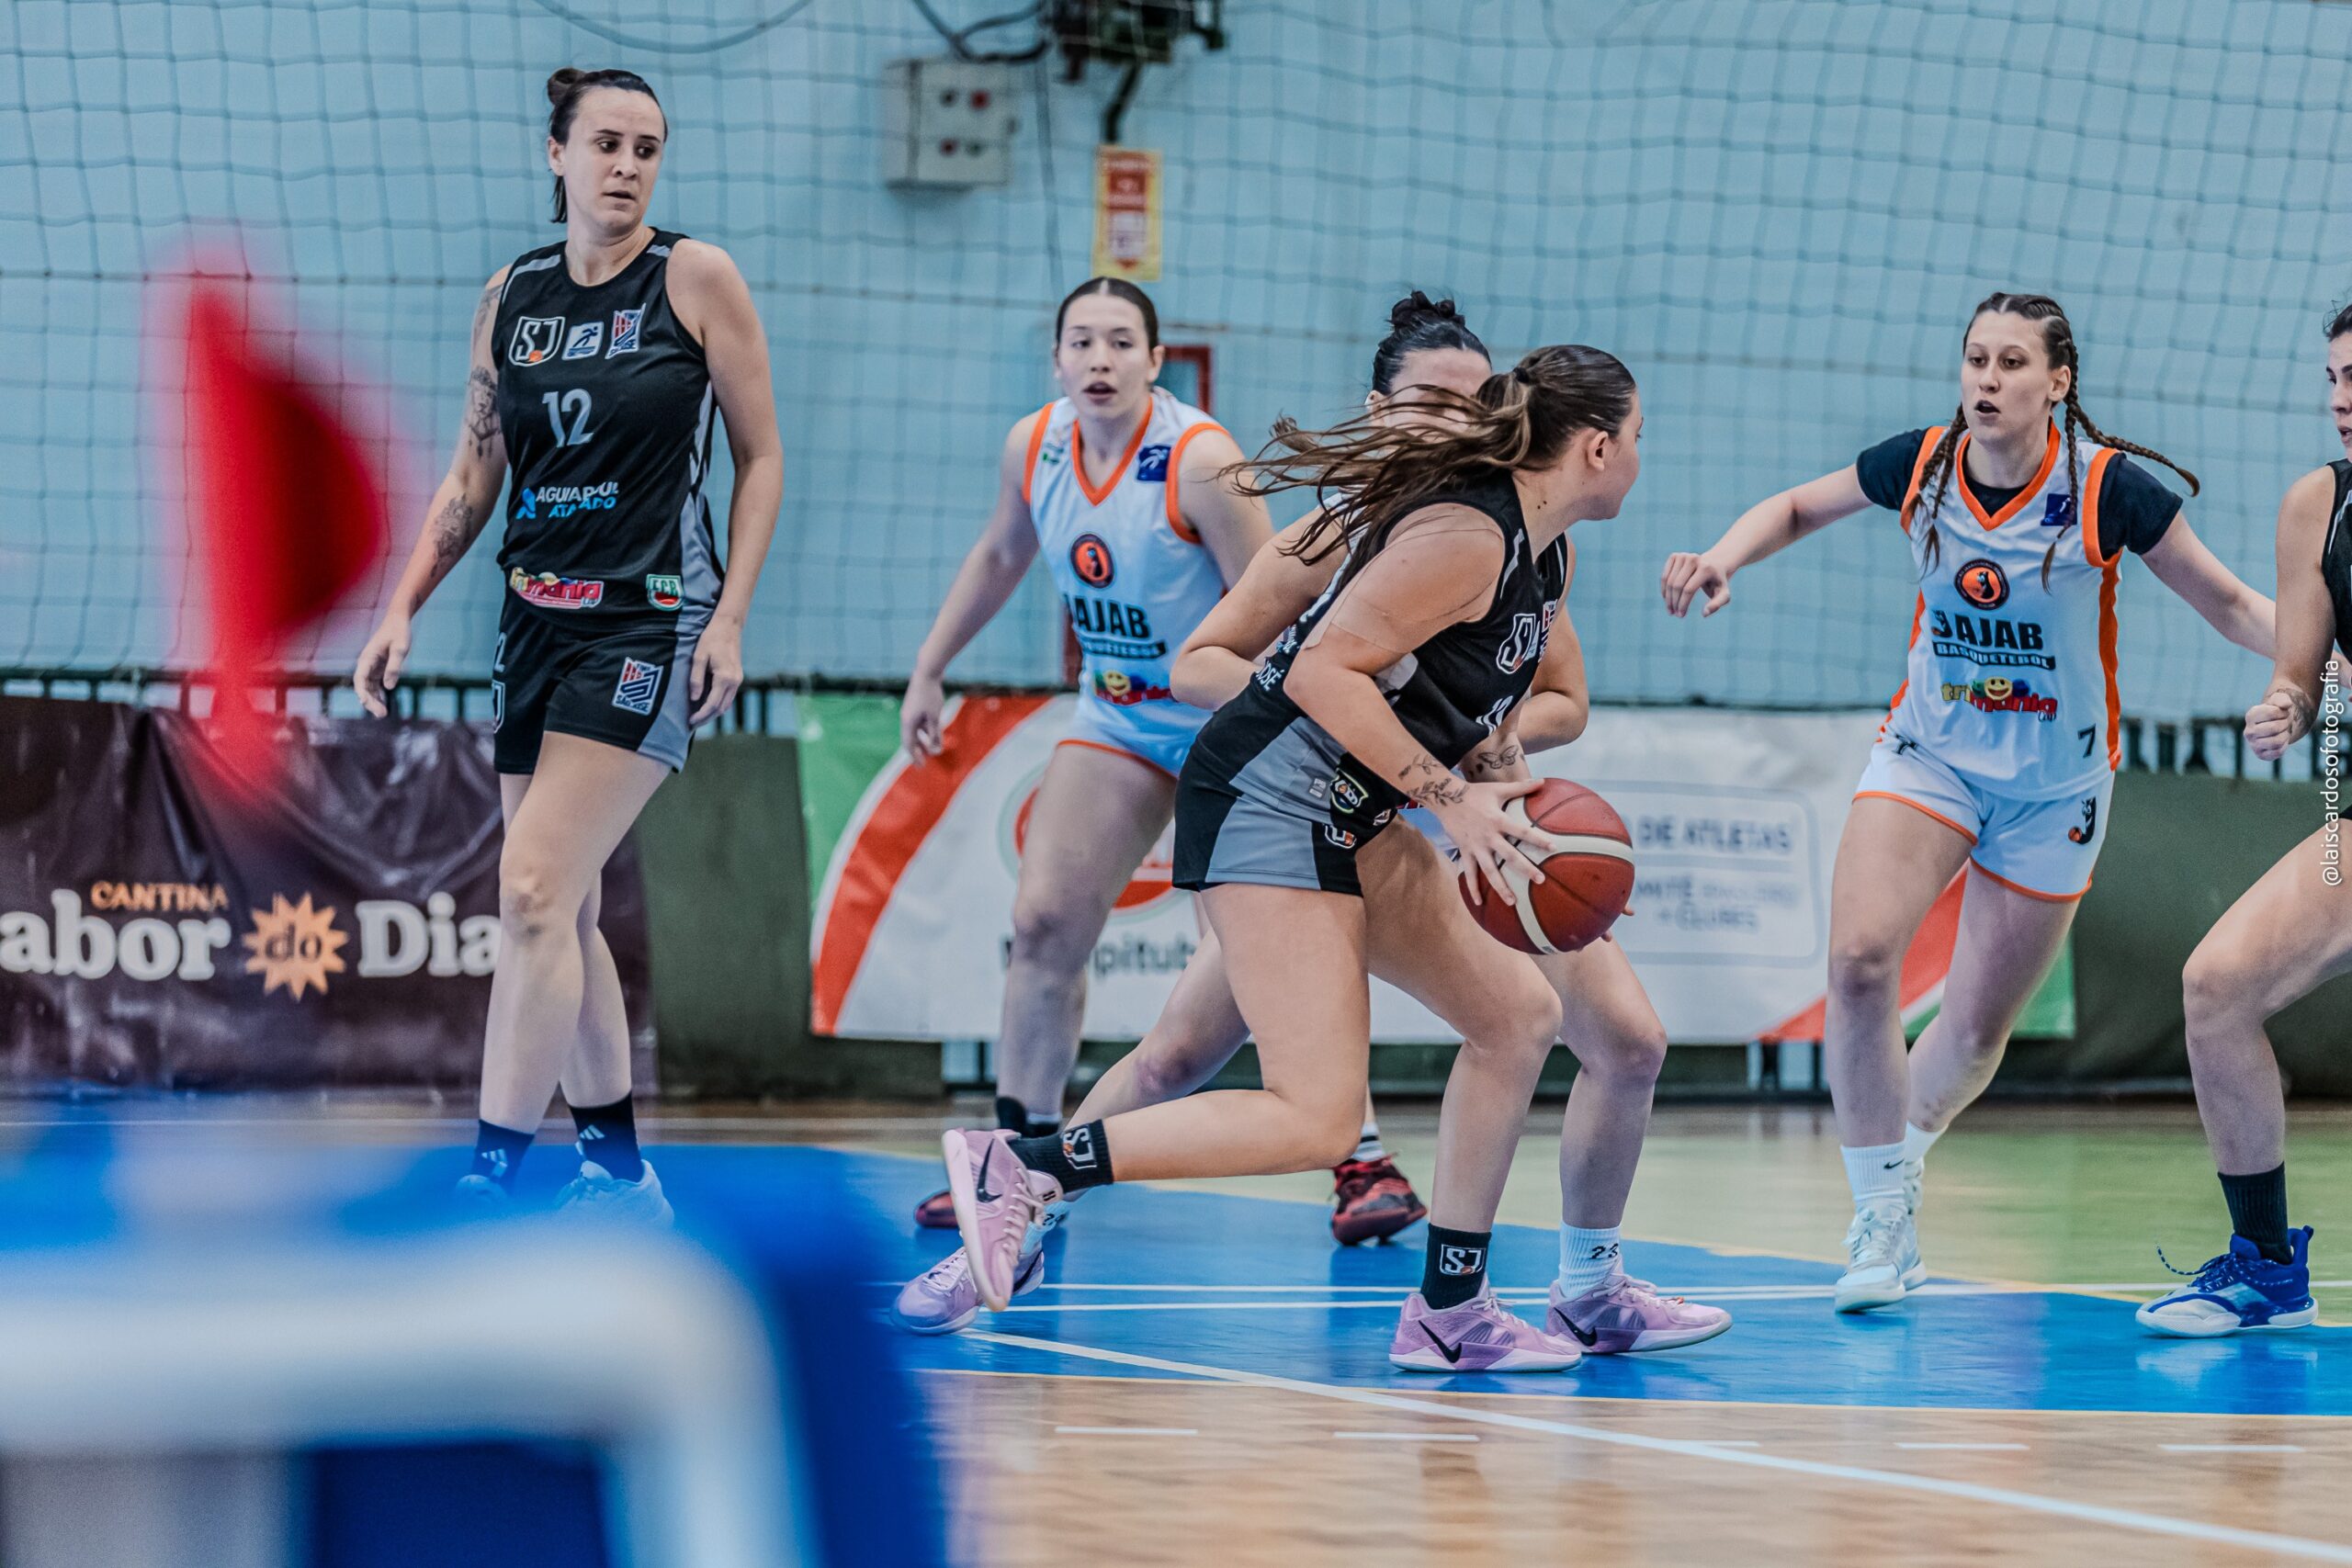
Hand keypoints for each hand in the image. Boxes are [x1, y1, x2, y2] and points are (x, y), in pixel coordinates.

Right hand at [353, 612, 411, 717]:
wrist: (398, 620)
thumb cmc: (399, 632)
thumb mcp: (401, 648)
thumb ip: (394, 667)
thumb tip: (388, 687)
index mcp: (367, 657)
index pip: (360, 678)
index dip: (361, 691)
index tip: (365, 702)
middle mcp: (366, 663)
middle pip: (363, 686)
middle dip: (370, 701)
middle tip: (382, 715)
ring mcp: (371, 666)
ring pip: (368, 688)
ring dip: (373, 700)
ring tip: (383, 714)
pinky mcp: (378, 668)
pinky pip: (375, 685)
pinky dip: (378, 695)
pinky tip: (384, 705)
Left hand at [689, 616, 744, 725]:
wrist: (729, 626)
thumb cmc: (711, 638)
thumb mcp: (699, 657)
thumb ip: (696, 679)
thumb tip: (694, 699)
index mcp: (724, 677)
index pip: (712, 704)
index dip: (701, 715)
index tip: (690, 721)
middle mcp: (734, 681)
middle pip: (721, 708)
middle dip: (707, 718)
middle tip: (693, 723)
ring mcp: (738, 680)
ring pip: (726, 704)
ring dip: (713, 713)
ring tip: (699, 717)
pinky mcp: (737, 677)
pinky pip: (729, 697)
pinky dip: (719, 704)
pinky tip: (708, 704)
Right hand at [901, 670, 946, 759]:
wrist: (926, 672)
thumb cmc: (931, 695)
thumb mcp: (935, 717)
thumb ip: (935, 735)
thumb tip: (936, 751)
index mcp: (908, 722)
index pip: (909, 745)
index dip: (915, 757)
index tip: (921, 767)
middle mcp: (906, 718)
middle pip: (910, 739)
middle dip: (917, 751)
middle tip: (923, 762)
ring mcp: (909, 711)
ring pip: (915, 730)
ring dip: (922, 740)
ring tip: (930, 749)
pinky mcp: (915, 705)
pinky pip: (918, 722)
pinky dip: (924, 730)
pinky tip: (932, 732)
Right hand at [1424, 776, 1556, 906]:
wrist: (1446, 798)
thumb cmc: (1475, 793)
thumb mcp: (1498, 789)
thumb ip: (1521, 786)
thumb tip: (1543, 780)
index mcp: (1498, 820)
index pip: (1522, 832)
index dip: (1537, 839)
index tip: (1553, 847)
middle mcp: (1488, 836)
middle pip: (1509, 856)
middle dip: (1525, 868)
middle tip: (1540, 880)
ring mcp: (1476, 847)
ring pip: (1489, 870)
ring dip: (1501, 887)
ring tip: (1512, 902)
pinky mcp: (1465, 852)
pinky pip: (1469, 873)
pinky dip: (1473, 888)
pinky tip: (1479, 903)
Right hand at [1660, 551, 1731, 617]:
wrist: (1714, 564)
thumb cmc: (1718, 582)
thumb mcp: (1723, 594)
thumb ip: (1717, 604)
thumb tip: (1704, 613)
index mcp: (1706, 568)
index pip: (1689, 589)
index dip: (1682, 604)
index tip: (1681, 615)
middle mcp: (1693, 559)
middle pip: (1677, 585)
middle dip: (1674, 602)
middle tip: (1674, 613)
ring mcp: (1683, 556)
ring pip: (1669, 581)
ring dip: (1667, 598)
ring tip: (1670, 608)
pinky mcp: (1675, 556)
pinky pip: (1664, 576)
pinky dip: (1664, 589)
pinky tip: (1667, 598)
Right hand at [2244, 682, 2313, 761]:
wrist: (2279, 726)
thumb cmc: (2278, 712)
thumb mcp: (2280, 701)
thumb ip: (2282, 699)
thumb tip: (2285, 705)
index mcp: (2251, 715)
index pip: (2272, 712)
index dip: (2283, 712)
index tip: (2282, 712)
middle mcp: (2248, 731)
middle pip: (2274, 728)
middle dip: (2285, 724)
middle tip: (2284, 723)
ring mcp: (2253, 744)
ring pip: (2276, 742)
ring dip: (2285, 735)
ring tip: (2282, 732)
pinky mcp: (2260, 755)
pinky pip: (2277, 753)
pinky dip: (2284, 746)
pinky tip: (2280, 741)